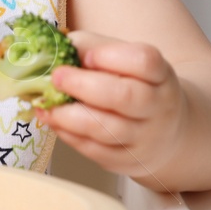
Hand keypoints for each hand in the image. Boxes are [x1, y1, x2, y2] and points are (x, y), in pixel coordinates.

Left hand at [38, 31, 189, 185]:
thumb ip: (90, 48)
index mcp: (160, 74)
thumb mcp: (122, 59)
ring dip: (68, 116)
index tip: (86, 56)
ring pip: (107, 130)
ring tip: (45, 104)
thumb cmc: (133, 85)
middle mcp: (158, 106)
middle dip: (83, 86)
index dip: (111, 56)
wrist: (165, 131)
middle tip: (56, 78)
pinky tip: (54, 120)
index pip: (144, 61)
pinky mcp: (127, 161)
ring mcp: (145, 138)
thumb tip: (51, 49)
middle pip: (124, 97)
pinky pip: (95, 150)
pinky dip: (68, 135)